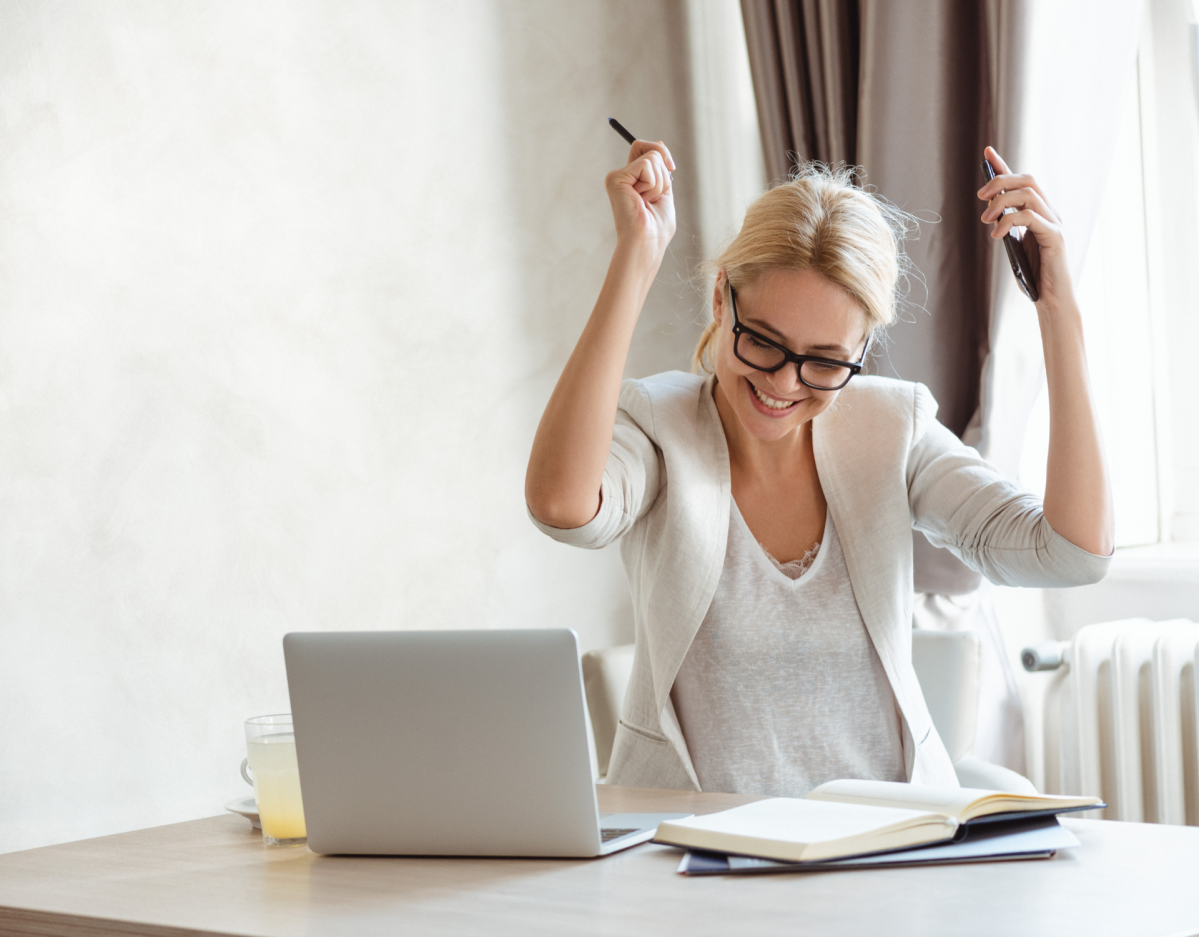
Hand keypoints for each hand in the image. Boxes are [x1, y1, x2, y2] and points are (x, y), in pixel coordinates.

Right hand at [605, 140, 675, 255]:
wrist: (647, 243)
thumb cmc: (656, 227)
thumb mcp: (664, 191)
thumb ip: (660, 169)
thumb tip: (658, 144)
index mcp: (632, 179)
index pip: (647, 148)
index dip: (662, 152)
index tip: (672, 168)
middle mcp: (622, 176)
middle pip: (651, 148)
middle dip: (663, 172)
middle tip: (654, 197)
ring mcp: (617, 176)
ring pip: (652, 157)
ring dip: (659, 183)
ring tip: (646, 202)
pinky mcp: (615, 179)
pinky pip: (646, 166)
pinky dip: (652, 184)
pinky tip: (641, 201)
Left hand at [977, 146, 1072, 310]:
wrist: (1051, 298)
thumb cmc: (1032, 273)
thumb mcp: (1014, 243)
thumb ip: (1007, 224)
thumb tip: (990, 208)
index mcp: (1040, 212)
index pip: (1022, 181)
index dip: (1004, 165)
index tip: (986, 152)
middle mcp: (1051, 212)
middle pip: (1027, 180)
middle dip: (1000, 182)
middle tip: (980, 197)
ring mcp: (1055, 223)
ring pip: (1029, 194)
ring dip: (1002, 203)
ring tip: (987, 221)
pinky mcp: (1055, 237)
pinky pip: (1031, 217)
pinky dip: (1010, 221)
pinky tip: (997, 235)